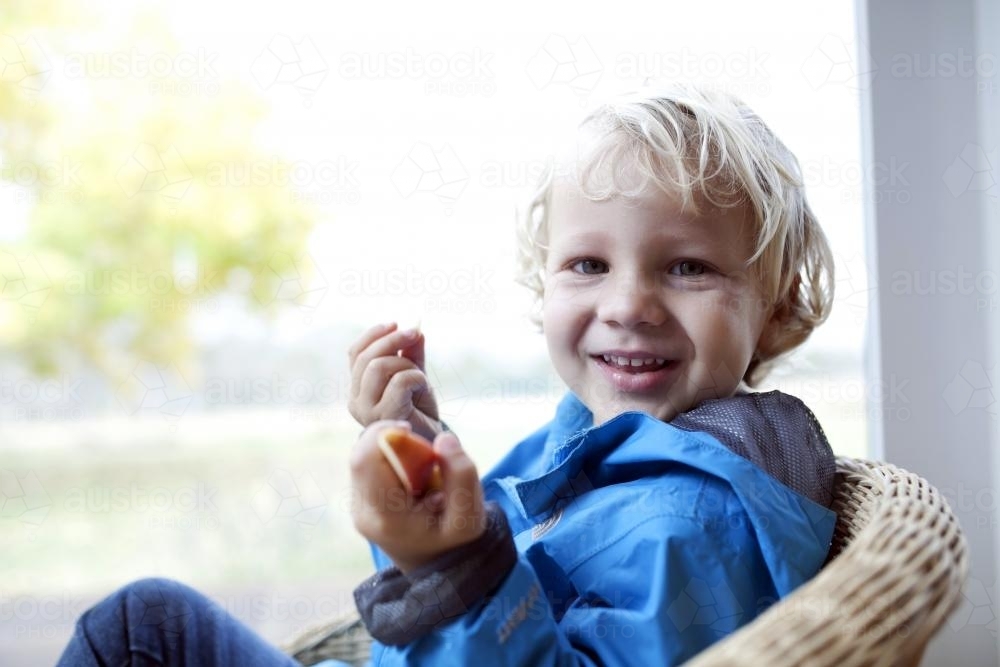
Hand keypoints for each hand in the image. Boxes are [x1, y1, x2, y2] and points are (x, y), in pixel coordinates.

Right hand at [348, 322, 442, 441]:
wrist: (430, 442)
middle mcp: (356, 400)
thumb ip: (412, 353)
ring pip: (379, 367)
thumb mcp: (415, 374)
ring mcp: (367, 411)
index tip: (395, 323)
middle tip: (415, 333)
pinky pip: (399, 382)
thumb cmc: (420, 409)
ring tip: (419, 376)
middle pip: (366, 358)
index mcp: (358, 388)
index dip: (373, 334)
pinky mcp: (384, 417)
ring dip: (405, 364)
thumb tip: (415, 327)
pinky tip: (423, 390)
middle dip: (393, 340)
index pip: (354, 353)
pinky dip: (416, 378)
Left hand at [350, 421, 485, 573]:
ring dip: (391, 451)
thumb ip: (462, 475)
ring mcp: (358, 508)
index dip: (385, 434)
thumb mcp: (471, 517)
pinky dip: (390, 460)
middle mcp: (363, 512)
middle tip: (422, 454)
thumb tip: (443, 439)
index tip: (412, 431)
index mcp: (385, 517)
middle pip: (361, 454)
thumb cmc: (455, 543)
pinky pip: (369, 466)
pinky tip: (412, 478)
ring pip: (364, 457)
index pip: (365, 459)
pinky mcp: (361, 501)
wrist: (440, 571)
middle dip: (390, 442)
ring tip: (421, 471)